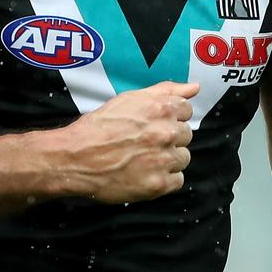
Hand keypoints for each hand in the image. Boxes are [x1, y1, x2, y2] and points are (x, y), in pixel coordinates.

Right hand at [51, 81, 197, 202]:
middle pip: (186, 135)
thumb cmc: (100, 126)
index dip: (170, 116)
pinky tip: (146, 173)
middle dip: (169, 137)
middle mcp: (166, 133)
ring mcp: (163, 159)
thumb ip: (166, 90)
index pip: (186, 110)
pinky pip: (177, 180)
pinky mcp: (158, 184)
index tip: (155, 123)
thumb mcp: (130, 99)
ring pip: (183, 158)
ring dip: (169, 159)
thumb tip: (194, 87)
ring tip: (144, 158)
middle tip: (146, 141)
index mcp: (161, 108)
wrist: (76, 156)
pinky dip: (165, 179)